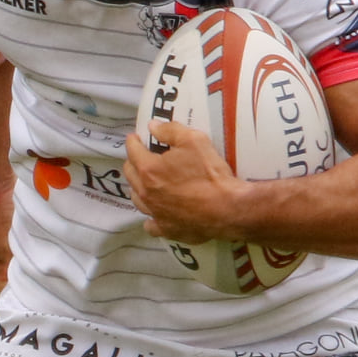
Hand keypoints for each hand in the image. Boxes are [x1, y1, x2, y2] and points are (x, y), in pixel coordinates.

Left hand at [122, 124, 244, 241]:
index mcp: (149, 169)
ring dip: (138, 187)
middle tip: (140, 157)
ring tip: (144, 182)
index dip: (133, 142)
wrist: (227, 208)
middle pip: (130, 175)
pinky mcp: (165, 229)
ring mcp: (154, 213)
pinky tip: (154, 214)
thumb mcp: (194, 141)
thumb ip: (171, 131)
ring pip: (136, 198)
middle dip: (133, 162)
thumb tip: (152, 126)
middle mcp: (146, 192)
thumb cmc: (210, 173)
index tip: (134, 138)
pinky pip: (150, 224)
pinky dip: (150, 217)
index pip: (133, 151)